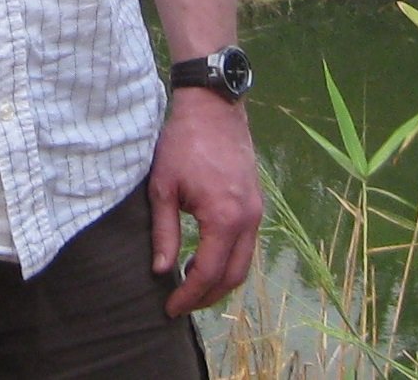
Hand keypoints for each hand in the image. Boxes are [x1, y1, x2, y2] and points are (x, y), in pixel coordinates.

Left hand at [149, 88, 260, 315]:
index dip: (189, 296)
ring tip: (192, 288)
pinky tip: (207, 260)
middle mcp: (248, 219)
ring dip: (220, 282)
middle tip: (180, 305)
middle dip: (207, 297)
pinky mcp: (256, 204)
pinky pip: (247, 245)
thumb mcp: (163, 188)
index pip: (209, 273)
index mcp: (225, 218)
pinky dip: (229, 261)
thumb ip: (164, 232)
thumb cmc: (183, 143)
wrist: (213, 108)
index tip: (169, 308)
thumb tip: (161, 271)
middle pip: (233, 276)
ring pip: (244, 263)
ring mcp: (257, 212)